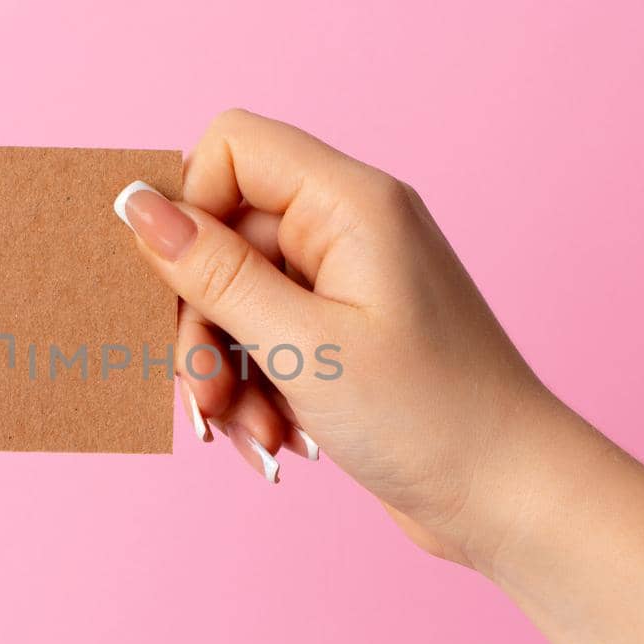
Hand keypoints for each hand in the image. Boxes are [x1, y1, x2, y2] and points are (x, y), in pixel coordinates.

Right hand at [115, 108, 566, 569]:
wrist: (509, 496)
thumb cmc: (428, 417)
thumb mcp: (301, 345)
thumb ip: (212, 272)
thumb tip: (135, 204)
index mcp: (351, 203)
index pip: (231, 147)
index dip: (190, 211)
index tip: (184, 292)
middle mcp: (349, 227)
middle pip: (223, 234)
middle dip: (202, 322)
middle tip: (207, 397)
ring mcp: (348, 281)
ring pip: (237, 296)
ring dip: (227, 370)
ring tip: (253, 435)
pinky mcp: (344, 332)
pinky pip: (267, 338)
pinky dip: (256, 388)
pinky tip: (273, 440)